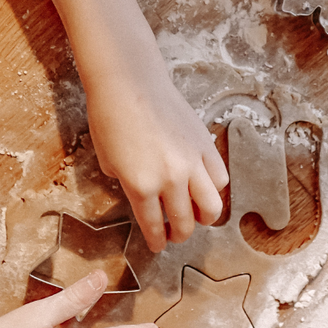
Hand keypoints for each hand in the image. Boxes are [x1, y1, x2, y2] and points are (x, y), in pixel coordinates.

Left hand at [49, 0, 228, 252]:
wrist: (129, 82)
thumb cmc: (109, 117)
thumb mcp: (108, 160)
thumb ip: (126, 184)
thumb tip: (142, 196)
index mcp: (141, 185)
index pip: (153, 226)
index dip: (156, 241)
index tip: (157, 245)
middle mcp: (170, 178)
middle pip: (184, 222)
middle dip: (179, 234)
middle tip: (175, 234)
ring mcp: (192, 162)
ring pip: (211, 207)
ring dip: (204, 218)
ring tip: (197, 217)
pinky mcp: (205, 145)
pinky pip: (219, 178)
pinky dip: (215, 189)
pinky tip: (204, 188)